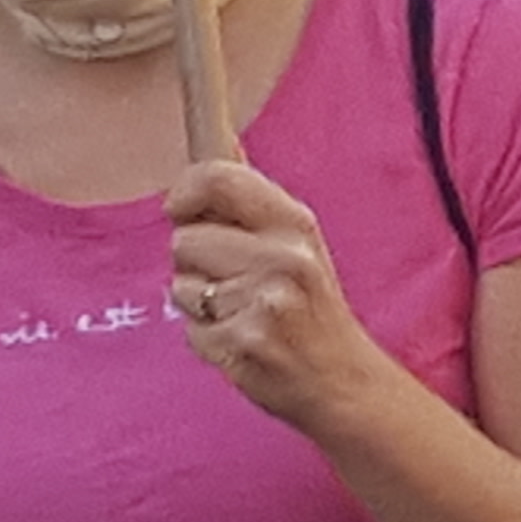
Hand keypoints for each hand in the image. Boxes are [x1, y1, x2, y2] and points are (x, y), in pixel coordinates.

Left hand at [168, 159, 392, 435]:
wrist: (342, 380)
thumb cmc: (312, 307)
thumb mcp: (299, 243)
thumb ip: (253, 202)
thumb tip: (221, 142)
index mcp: (294, 222)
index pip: (217, 178)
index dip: (185, 190)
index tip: (178, 207)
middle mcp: (281, 256)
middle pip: (183, 240)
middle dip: (194, 262)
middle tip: (233, 281)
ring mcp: (261, 302)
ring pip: (180, 287)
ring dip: (198, 304)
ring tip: (241, 313)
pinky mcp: (241, 345)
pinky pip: (189, 332)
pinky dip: (207, 340)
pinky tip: (241, 342)